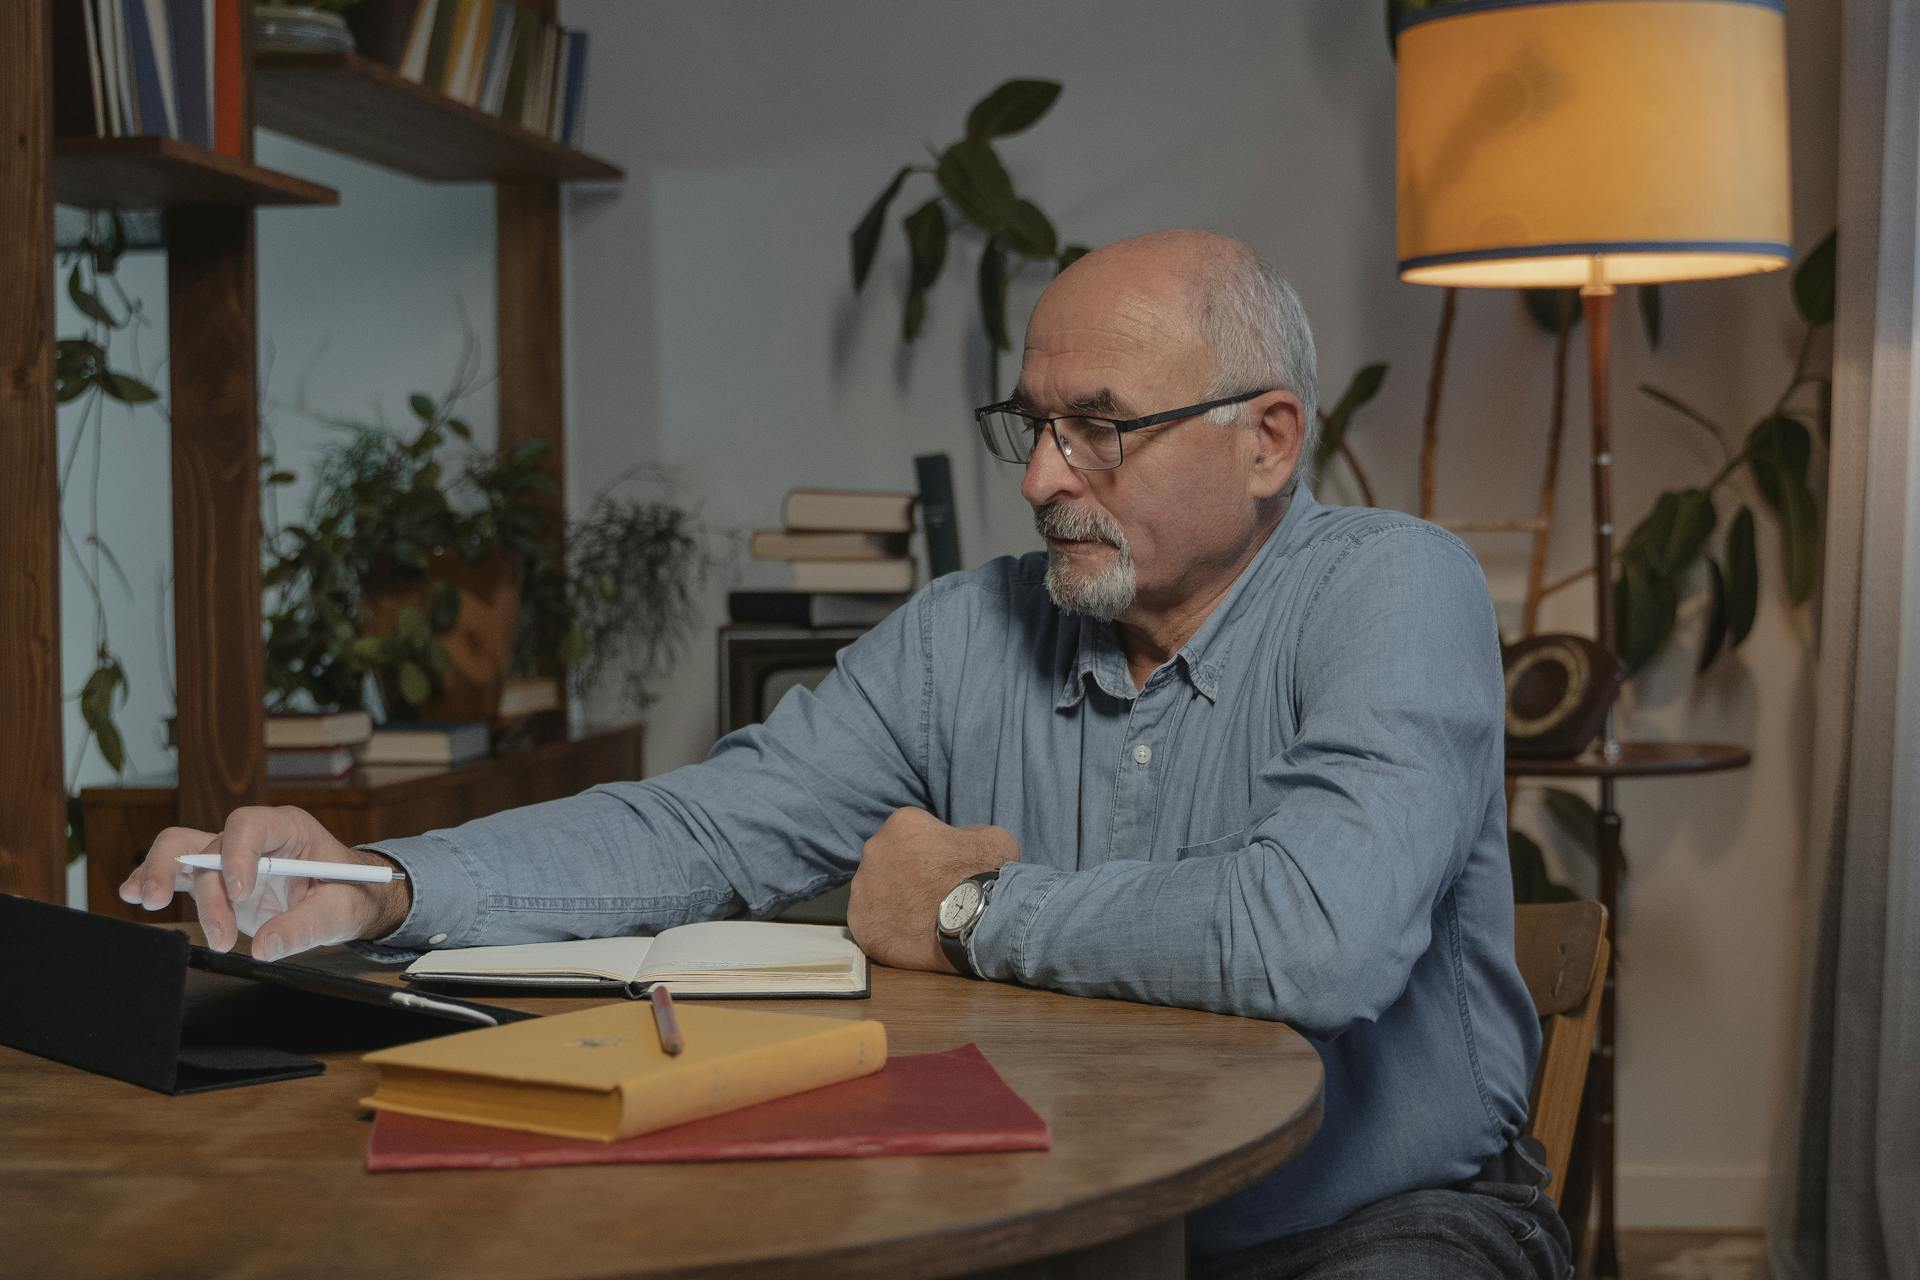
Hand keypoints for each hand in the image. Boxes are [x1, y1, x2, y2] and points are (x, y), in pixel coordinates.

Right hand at [118, 806, 412, 961]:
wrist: (348, 897)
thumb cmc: (349, 893)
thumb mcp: (342, 910)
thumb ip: (306, 927)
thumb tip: (264, 947)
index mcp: (288, 829)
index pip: (250, 826)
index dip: (237, 854)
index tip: (240, 892)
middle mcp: (253, 838)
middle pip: (208, 844)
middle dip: (203, 886)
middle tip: (210, 930)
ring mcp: (229, 857)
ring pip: (180, 849)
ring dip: (162, 875)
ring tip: (150, 905)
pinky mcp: (215, 879)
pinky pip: (176, 871)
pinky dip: (149, 879)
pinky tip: (130, 893)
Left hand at [847, 808, 1017, 973]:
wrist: (979, 921)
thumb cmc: (986, 875)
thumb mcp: (990, 838)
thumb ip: (967, 834)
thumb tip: (959, 841)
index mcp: (902, 823)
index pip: (908, 833)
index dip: (926, 851)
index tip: (942, 869)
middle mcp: (874, 850)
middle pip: (886, 860)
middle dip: (904, 874)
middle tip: (929, 893)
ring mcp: (863, 890)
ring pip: (874, 892)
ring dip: (892, 901)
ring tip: (920, 917)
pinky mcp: (861, 925)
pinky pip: (870, 923)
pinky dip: (887, 929)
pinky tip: (910, 935)